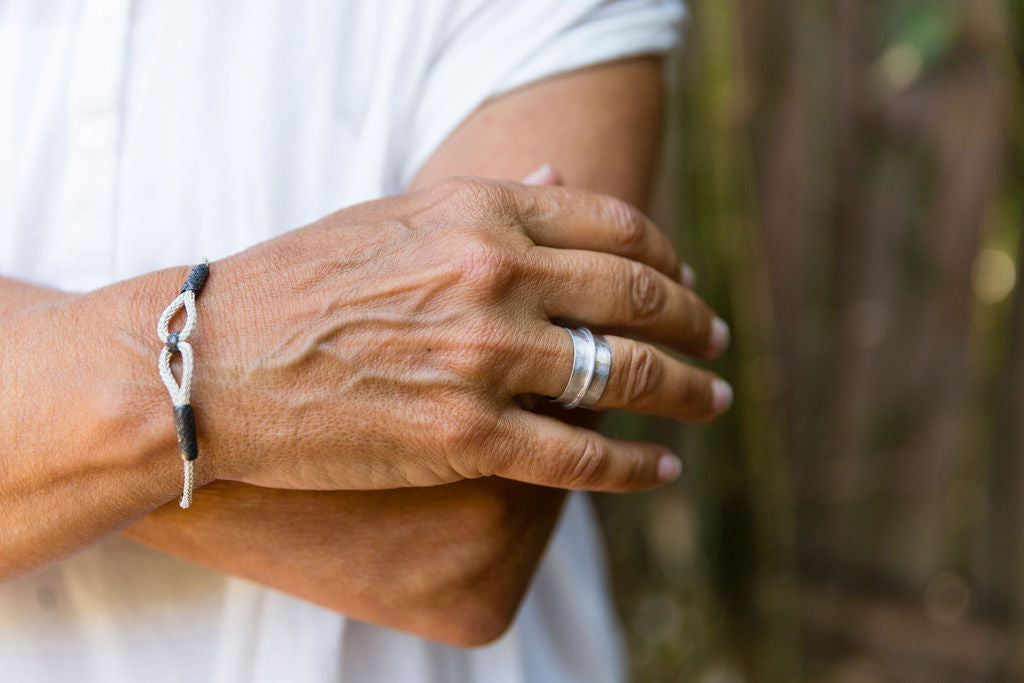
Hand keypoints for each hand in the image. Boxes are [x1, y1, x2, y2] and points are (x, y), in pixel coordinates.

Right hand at [191, 176, 730, 491]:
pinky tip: (662, 469)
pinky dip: (636, 467)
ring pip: (625, 377)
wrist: (214, 361)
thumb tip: (562, 182)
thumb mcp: (396, 215)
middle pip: (638, 299)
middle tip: (719, 343)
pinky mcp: (466, 438)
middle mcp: (497, 276)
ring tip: (711, 401)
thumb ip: (490, 203)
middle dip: (695, 324)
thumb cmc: (297, 282)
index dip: (667, 261)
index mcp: (482, 212)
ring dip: (686, 394)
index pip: (617, 229)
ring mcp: (485, 358)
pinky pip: (581, 455)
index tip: (684, 284)